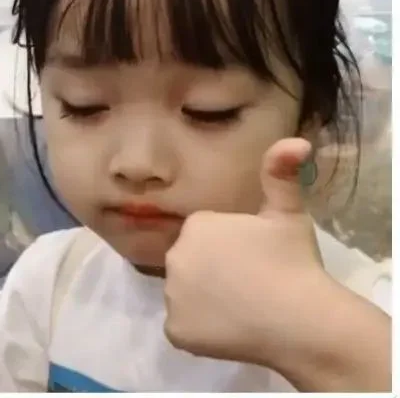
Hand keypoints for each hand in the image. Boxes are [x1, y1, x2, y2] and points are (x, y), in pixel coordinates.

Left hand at [163, 137, 326, 365]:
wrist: (301, 320)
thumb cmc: (292, 260)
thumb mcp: (288, 212)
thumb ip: (282, 171)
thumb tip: (296, 141)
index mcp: (196, 226)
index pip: (204, 234)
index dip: (229, 246)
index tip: (252, 256)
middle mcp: (174, 256)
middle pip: (190, 261)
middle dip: (211, 268)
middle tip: (246, 281)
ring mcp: (172, 296)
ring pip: (184, 292)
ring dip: (203, 297)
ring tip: (239, 305)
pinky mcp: (175, 331)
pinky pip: (181, 325)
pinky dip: (198, 327)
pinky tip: (227, 327)